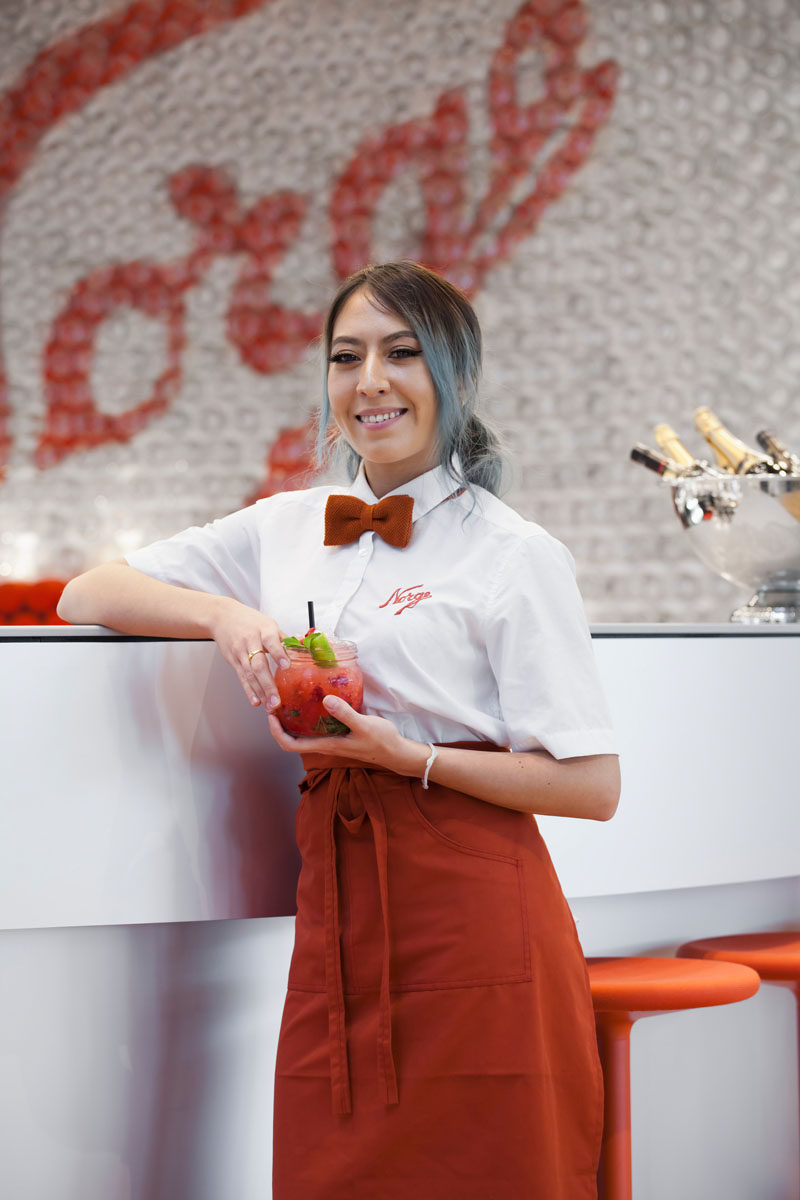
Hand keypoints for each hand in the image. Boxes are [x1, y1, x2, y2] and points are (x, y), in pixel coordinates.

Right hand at [208, 596, 288, 710]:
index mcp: (263, 629)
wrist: (222, 617)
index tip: (286, 666)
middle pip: (259, 665)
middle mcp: (250, 641)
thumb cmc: (248, 620)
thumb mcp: (268, 623)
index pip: (271, 642)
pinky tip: (256, 701)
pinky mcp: (233, 661)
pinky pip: (242, 677)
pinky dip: (249, 690)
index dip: (279, 654)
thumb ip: (284, 638)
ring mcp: (240, 652)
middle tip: (277, 700)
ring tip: (270, 706)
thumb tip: (302, 646)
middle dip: (268, 684)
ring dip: (260, 692)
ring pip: (250, 675)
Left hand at [267, 696, 428, 775]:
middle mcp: (325, 744)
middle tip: (275, 703)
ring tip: (289, 699)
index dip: (276, 732)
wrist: (396, 753)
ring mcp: (332, 740)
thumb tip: (325, 699)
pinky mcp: (339, 735)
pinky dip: (309, 717)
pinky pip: (317, 727)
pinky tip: (314, 701)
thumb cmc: (381, 741)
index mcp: (326, 745)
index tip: (271, 715)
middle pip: (292, 739)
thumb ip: (345, 714)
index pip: (291, 745)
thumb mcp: (364, 725)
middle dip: (280, 723)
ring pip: (304, 733)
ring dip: (293, 720)